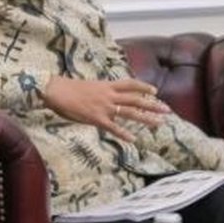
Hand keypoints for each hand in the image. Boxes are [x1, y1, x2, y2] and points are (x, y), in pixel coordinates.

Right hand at [40, 76, 170, 142]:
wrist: (56, 90)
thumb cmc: (69, 88)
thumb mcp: (90, 86)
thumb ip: (101, 91)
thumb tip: (108, 95)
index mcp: (107, 85)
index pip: (130, 84)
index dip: (144, 86)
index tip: (155, 90)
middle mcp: (109, 95)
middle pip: (136, 99)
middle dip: (153, 104)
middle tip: (167, 110)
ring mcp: (104, 107)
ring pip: (130, 112)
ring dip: (146, 118)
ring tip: (159, 123)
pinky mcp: (96, 118)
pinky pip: (113, 127)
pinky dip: (123, 133)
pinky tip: (134, 139)